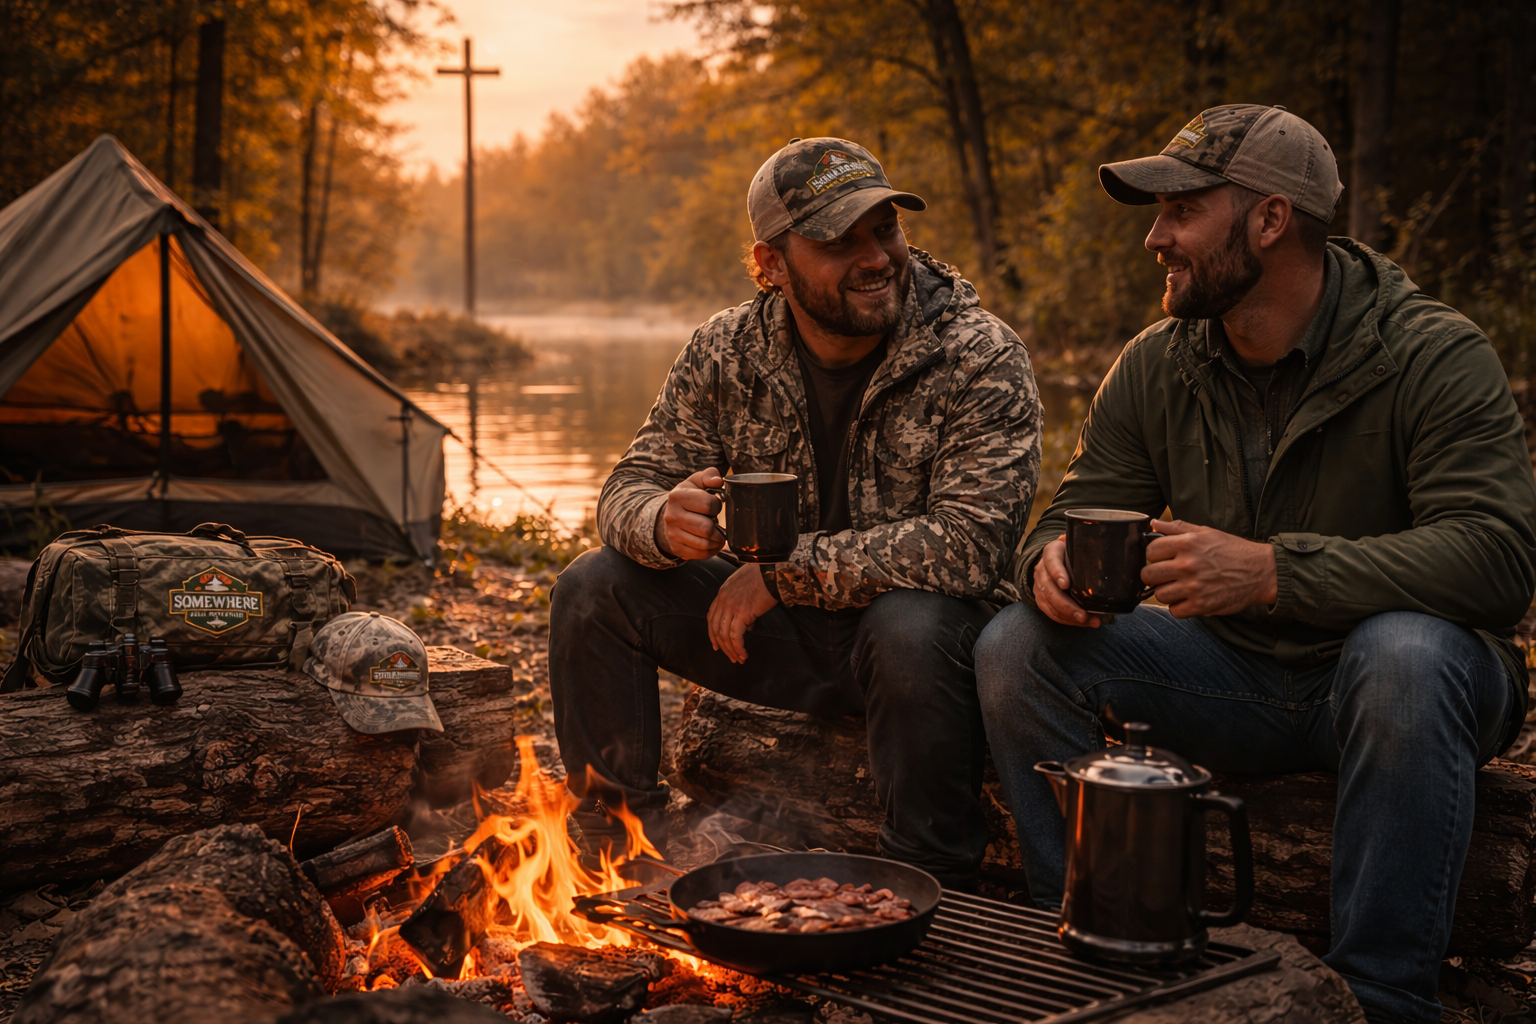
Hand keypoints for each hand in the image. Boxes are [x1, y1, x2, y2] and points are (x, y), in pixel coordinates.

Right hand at [655, 468, 726, 559]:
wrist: (672, 514)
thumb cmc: (690, 496)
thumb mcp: (697, 481)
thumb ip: (710, 475)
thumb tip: (718, 481)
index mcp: (678, 496)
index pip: (708, 504)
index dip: (717, 506)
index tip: (715, 506)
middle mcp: (672, 516)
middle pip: (706, 528)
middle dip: (718, 526)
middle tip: (717, 522)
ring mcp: (672, 534)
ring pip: (704, 544)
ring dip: (717, 540)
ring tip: (718, 533)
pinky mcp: (676, 548)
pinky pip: (700, 554)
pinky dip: (711, 550)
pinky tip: (712, 542)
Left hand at [707, 564, 778, 662]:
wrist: (773, 573)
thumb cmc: (764, 577)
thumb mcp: (745, 587)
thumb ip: (741, 604)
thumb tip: (747, 625)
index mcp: (722, 592)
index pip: (711, 617)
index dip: (712, 632)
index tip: (716, 645)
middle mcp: (723, 600)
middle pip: (715, 628)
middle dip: (722, 645)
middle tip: (729, 657)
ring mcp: (731, 606)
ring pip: (724, 635)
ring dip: (731, 650)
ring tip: (738, 659)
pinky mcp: (742, 613)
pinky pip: (735, 636)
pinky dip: (738, 648)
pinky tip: (743, 654)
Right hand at [1033, 534, 1103, 627]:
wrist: (1053, 559)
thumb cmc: (1070, 552)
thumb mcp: (1075, 545)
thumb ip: (1084, 544)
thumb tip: (1095, 541)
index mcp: (1051, 552)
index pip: (1051, 562)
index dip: (1057, 573)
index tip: (1066, 585)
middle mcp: (1041, 569)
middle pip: (1049, 589)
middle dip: (1066, 605)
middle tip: (1083, 615)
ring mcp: (1039, 585)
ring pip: (1049, 604)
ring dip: (1069, 616)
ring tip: (1089, 622)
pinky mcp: (1041, 599)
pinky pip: (1051, 613)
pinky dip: (1067, 620)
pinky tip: (1083, 623)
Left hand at [1142, 519, 1277, 616]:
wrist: (1262, 571)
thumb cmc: (1233, 550)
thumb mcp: (1206, 532)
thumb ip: (1178, 527)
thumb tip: (1153, 523)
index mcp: (1187, 543)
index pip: (1150, 551)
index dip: (1154, 556)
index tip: (1162, 559)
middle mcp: (1188, 564)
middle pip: (1148, 575)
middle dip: (1154, 576)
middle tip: (1166, 576)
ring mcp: (1194, 586)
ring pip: (1159, 594)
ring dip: (1167, 593)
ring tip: (1179, 587)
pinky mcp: (1201, 605)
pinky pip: (1174, 610)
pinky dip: (1179, 607)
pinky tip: (1188, 599)